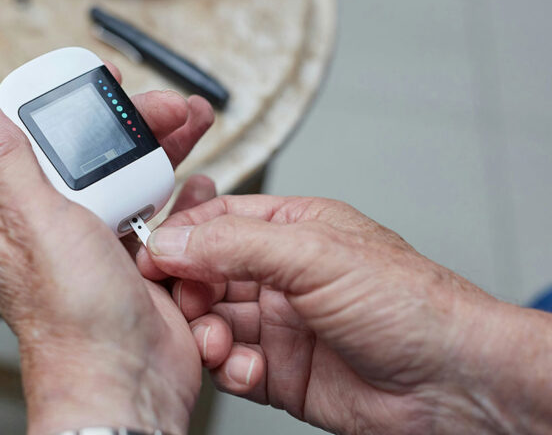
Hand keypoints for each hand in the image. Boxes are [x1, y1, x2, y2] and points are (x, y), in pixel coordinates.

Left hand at [0, 62, 214, 434]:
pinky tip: (201, 182)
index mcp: (26, 216)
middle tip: (170, 106)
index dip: (76, 110)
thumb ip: (6, 166)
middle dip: (138, 125)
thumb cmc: (73, 316)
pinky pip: (166, 219)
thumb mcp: (34, 224)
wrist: (127, 382)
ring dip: (168, 150)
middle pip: (101, 158)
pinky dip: (185, 198)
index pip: (46, 144)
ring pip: (137, 182)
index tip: (105, 84)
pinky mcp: (145, 266)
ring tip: (195, 123)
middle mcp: (65, 230)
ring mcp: (107, 248)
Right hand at [138, 195, 551, 433]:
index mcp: (292, 231)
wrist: (452, 383)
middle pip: (206, 274)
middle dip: (189, 291)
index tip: (151, 255)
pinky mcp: (282, 371)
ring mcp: (281, 325)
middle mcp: (282, 276)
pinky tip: (249, 369)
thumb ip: (235, 244)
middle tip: (186, 304)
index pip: (217, 221)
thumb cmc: (409, 304)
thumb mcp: (315, 255)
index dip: (180, 237)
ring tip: (219, 342)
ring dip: (207, 334)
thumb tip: (172, 239)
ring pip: (214, 323)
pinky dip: (231, 369)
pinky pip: (233, 366)